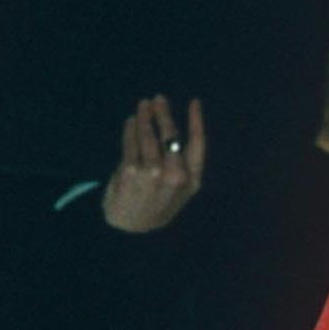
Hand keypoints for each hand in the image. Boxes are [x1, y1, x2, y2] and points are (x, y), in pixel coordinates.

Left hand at [101, 94, 205, 233]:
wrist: (130, 230)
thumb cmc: (156, 207)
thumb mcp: (179, 193)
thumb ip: (182, 167)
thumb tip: (173, 132)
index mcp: (191, 181)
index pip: (197, 144)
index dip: (196, 121)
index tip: (194, 102)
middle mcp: (175, 176)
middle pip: (171, 135)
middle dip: (163, 113)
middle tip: (157, 99)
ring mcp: (153, 173)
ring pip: (149, 135)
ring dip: (145, 116)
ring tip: (142, 106)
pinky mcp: (132, 171)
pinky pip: (131, 142)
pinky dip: (131, 128)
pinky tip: (131, 121)